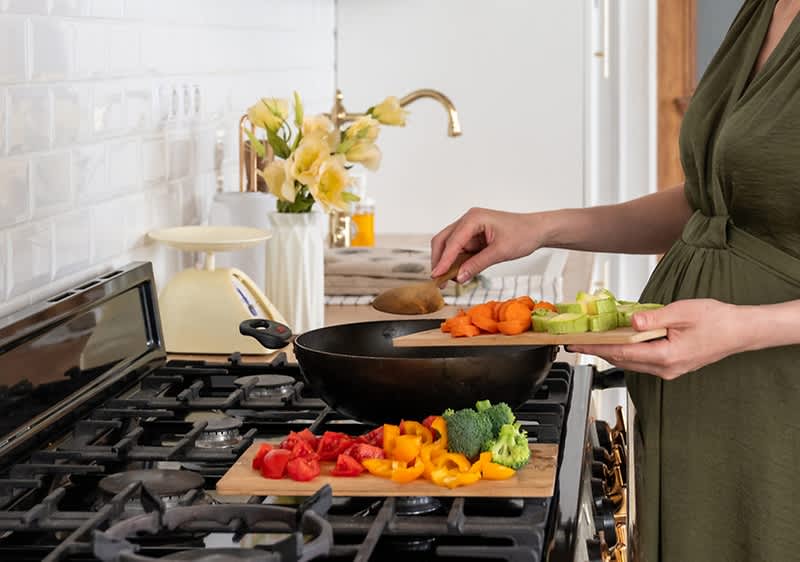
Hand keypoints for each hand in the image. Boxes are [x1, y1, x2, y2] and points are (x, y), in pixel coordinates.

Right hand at [430, 208, 542, 282]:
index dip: (443, 260)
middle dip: (439, 260)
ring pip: (449, 245)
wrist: (537, 230)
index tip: (436, 275)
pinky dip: (456, 261)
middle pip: (443, 240)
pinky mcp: (473, 236)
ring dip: (446, 262)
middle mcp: (468, 220)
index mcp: (474, 218)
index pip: (452, 241)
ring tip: (447, 280)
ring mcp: (470, 228)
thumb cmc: (523, 234)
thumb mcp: (500, 252)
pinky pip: (459, 249)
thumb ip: (478, 264)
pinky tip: (457, 273)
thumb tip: (459, 277)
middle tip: (438, 280)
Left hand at [567, 299, 746, 379]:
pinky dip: (627, 350)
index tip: (577, 344)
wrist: (740, 331)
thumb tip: (630, 321)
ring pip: (631, 361)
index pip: (621, 352)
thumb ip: (653, 317)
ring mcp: (668, 370)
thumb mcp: (682, 312)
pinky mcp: (671, 365)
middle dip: (598, 350)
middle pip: (622, 360)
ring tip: (593, 339)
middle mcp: (665, 368)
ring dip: (611, 350)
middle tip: (577, 340)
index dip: (595, 347)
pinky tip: (619, 339)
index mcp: (666, 356)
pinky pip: (642, 359)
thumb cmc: (717, 320)